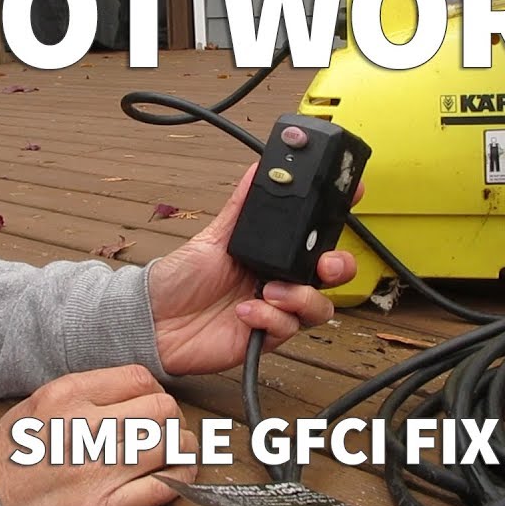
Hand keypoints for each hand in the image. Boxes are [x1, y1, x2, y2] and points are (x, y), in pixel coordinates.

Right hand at [0, 365, 196, 505]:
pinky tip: (175, 476)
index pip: (139, 378)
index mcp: (68, 396)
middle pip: (163, 410)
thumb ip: (82, 391)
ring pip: (172, 445)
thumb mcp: (36, 404)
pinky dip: (179, 479)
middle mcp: (86, 428)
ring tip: (177, 451)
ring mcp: (99, 470)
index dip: (154, 391)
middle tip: (169, 428)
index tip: (153, 403)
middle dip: (173, 418)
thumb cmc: (8, 457)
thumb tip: (129, 388)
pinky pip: (164, 486)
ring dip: (182, 447)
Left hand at [147, 163, 361, 376]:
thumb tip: (259, 168)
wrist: (153, 320)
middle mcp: (280, 279)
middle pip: (333, 274)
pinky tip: (244, 312)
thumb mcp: (214, 235)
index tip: (351, 194)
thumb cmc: (181, 279)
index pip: (316, 234)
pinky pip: (287, 328)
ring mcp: (276, 309)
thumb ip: (242, 205)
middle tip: (324, 264)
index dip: (337, 215)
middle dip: (339, 266)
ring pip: (320, 306)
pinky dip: (269, 318)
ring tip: (268, 291)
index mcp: (273, 251)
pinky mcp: (267, 337)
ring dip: (300, 297)